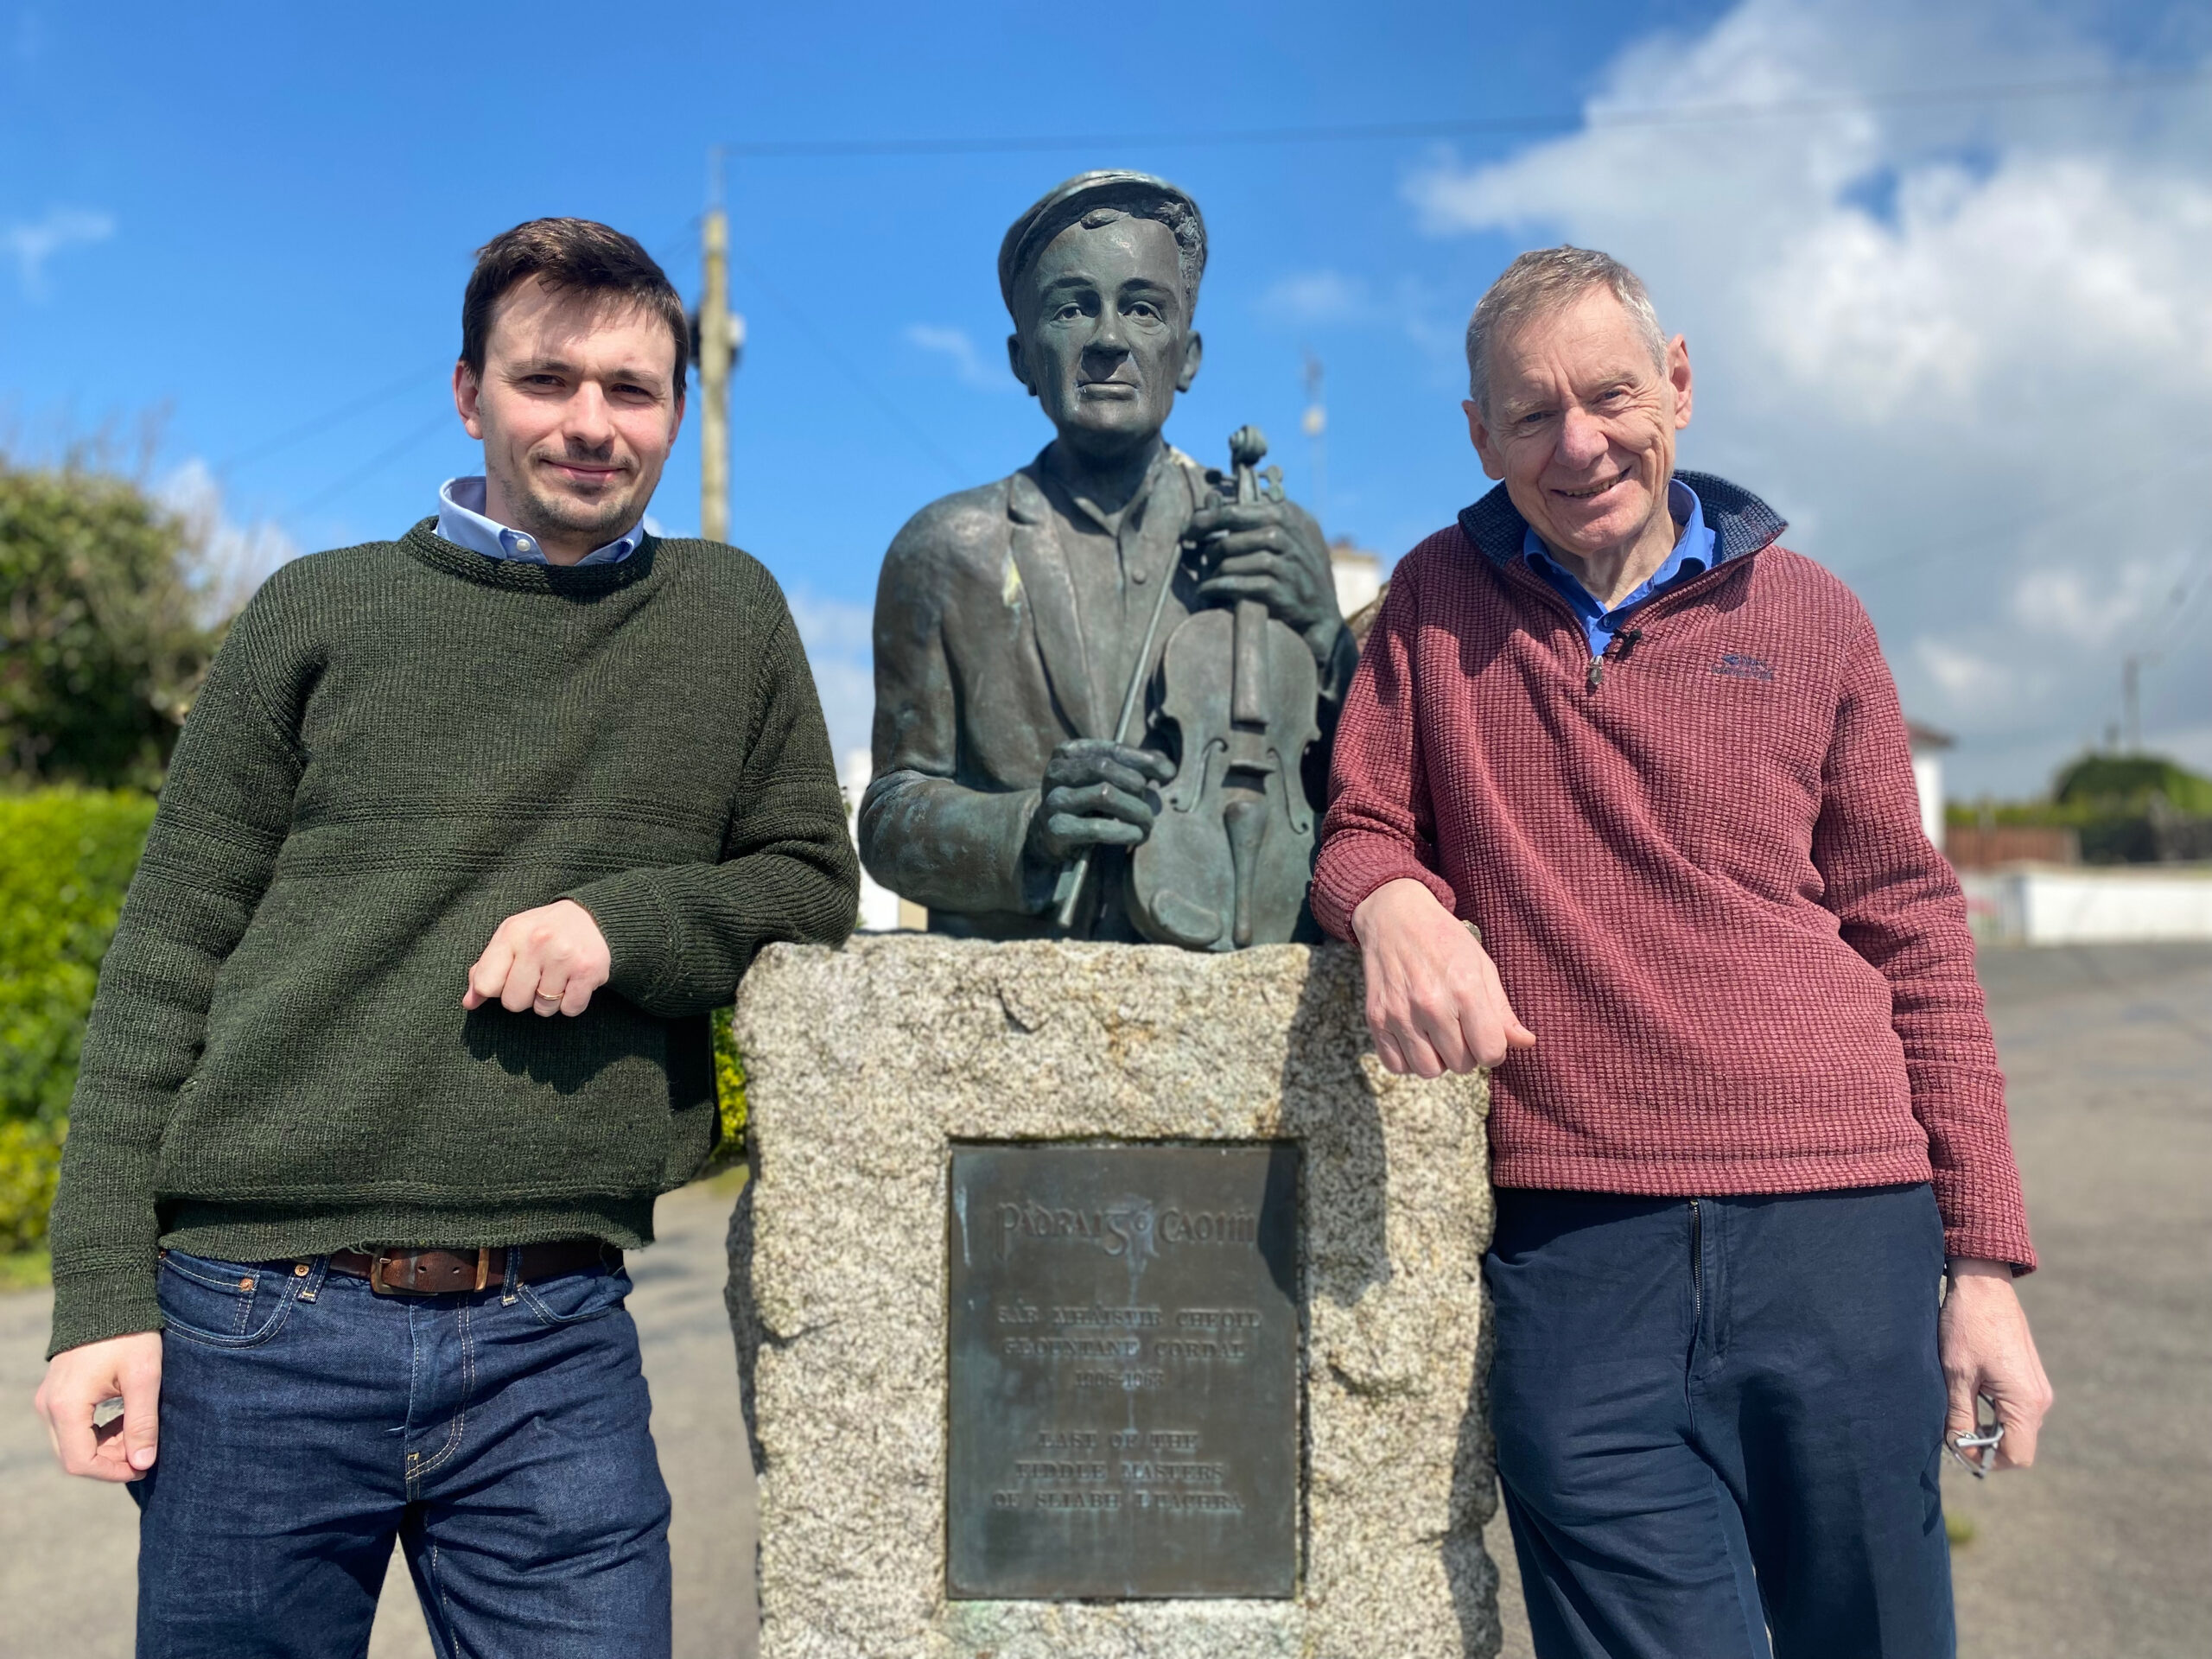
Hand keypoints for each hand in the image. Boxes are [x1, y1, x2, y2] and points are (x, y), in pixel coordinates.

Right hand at [35, 1331, 162, 1481]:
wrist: (108, 1297)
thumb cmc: (130, 1334)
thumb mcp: (144, 1377)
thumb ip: (142, 1422)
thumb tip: (143, 1462)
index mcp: (66, 1406)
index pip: (80, 1462)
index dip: (112, 1472)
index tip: (144, 1465)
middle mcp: (48, 1406)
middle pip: (74, 1456)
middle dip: (110, 1460)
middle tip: (145, 1449)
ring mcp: (48, 1399)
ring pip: (73, 1442)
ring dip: (106, 1446)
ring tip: (139, 1432)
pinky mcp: (56, 1392)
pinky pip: (72, 1426)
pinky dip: (98, 1432)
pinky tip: (125, 1420)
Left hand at [464, 898, 611, 1016]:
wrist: (592, 916)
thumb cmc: (542, 932)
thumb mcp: (509, 940)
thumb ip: (485, 970)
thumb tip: (469, 1003)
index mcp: (511, 933)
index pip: (486, 985)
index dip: (497, 989)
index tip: (510, 977)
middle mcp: (537, 942)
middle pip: (514, 1002)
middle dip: (524, 997)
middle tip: (537, 978)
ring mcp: (564, 957)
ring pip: (543, 1009)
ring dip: (548, 1001)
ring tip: (556, 979)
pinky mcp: (588, 970)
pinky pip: (570, 1009)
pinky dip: (571, 1003)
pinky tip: (573, 984)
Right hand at [1025, 739, 1176, 865]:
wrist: (1050, 833)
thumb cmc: (1086, 802)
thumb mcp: (1105, 779)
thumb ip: (1134, 767)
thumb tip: (1167, 768)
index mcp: (1069, 753)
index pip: (1113, 750)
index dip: (1144, 760)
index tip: (1169, 773)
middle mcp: (1056, 772)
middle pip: (1106, 769)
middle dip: (1137, 787)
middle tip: (1152, 807)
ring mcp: (1054, 800)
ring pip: (1104, 795)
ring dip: (1135, 811)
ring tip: (1147, 825)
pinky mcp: (1056, 829)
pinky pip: (1096, 828)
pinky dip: (1123, 832)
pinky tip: (1135, 835)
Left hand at [1187, 497, 1344, 663]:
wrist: (1319, 611)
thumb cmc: (1293, 572)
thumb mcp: (1285, 537)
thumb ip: (1256, 522)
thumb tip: (1209, 505)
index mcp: (1286, 516)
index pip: (1236, 510)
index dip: (1207, 519)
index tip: (1189, 529)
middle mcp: (1288, 536)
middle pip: (1231, 537)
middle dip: (1210, 550)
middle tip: (1201, 560)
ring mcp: (1286, 564)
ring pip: (1232, 562)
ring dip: (1213, 572)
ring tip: (1206, 578)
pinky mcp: (1281, 590)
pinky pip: (1239, 585)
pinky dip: (1217, 588)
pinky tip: (1207, 591)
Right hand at [1351, 878, 1535, 1076]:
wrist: (1394, 917)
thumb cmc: (1444, 940)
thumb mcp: (1482, 966)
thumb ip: (1502, 1010)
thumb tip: (1526, 1043)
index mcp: (1465, 989)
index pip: (1490, 1052)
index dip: (1494, 1050)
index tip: (1486, 1036)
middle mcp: (1431, 1004)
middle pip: (1461, 1065)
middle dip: (1466, 1052)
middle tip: (1460, 1029)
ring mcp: (1400, 1013)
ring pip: (1428, 1070)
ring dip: (1437, 1059)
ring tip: (1437, 1035)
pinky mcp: (1375, 1019)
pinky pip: (1396, 1066)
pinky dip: (1408, 1059)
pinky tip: (1415, 1037)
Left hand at [1940, 1259, 2053, 1469]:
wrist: (1984, 1284)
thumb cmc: (1968, 1326)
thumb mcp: (1956, 1375)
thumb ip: (1960, 1416)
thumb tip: (1957, 1448)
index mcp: (2026, 1403)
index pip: (2017, 1456)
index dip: (1987, 1461)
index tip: (1958, 1449)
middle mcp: (2039, 1400)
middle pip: (2018, 1444)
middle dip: (1987, 1446)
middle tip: (1953, 1432)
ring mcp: (2037, 1388)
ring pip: (2017, 1427)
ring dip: (1990, 1429)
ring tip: (1958, 1413)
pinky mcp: (2030, 1377)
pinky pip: (2016, 1409)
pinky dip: (1996, 1413)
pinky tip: (1970, 1396)